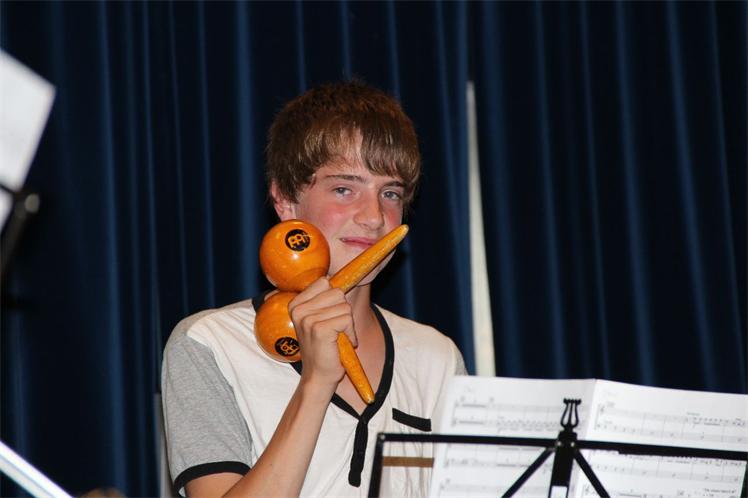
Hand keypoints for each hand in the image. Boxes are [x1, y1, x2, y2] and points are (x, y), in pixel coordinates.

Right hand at [288, 278, 356, 393]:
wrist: (318, 377)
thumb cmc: (324, 348)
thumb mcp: (321, 319)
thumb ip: (326, 299)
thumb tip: (341, 277)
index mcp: (296, 303)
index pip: (325, 282)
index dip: (336, 299)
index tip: (330, 316)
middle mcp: (298, 309)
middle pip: (337, 292)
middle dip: (343, 312)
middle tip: (335, 330)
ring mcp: (307, 319)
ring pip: (344, 306)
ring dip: (348, 325)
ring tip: (337, 338)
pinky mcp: (319, 329)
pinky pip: (347, 319)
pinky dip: (350, 333)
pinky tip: (341, 344)